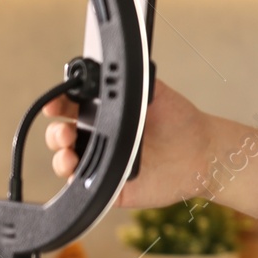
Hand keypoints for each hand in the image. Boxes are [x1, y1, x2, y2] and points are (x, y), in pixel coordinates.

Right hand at [42, 77, 213, 208]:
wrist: (203, 152)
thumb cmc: (181, 122)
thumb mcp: (157, 93)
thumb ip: (136, 80)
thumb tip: (115, 66)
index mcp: (105, 115)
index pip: (69, 109)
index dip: (57, 105)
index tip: (54, 104)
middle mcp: (100, 140)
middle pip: (60, 137)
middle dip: (54, 134)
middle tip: (64, 131)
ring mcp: (105, 164)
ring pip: (67, 164)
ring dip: (60, 160)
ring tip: (69, 154)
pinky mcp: (113, 188)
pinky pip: (88, 190)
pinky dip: (79, 185)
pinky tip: (82, 175)